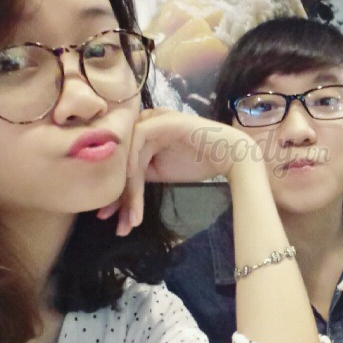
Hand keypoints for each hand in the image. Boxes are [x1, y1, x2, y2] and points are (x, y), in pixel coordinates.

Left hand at [98, 109, 260, 235]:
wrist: (230, 156)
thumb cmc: (199, 162)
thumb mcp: (161, 171)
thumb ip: (139, 175)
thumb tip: (114, 197)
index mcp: (142, 137)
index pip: (122, 165)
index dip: (116, 193)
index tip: (112, 218)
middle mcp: (144, 125)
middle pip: (122, 161)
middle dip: (119, 195)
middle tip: (116, 223)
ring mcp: (154, 120)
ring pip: (130, 154)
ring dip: (129, 188)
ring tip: (131, 216)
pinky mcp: (165, 120)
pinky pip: (141, 135)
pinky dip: (133, 157)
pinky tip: (133, 179)